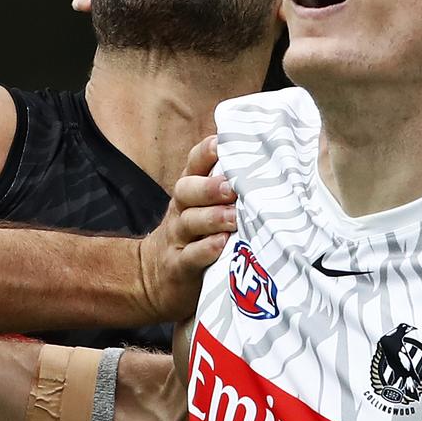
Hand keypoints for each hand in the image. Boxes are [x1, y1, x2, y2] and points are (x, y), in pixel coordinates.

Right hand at [138, 135, 236, 321]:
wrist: (153, 277)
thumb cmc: (194, 235)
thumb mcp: (202, 208)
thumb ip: (226, 189)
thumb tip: (268, 163)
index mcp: (190, 191)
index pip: (194, 164)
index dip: (206, 153)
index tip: (222, 143)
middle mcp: (180, 210)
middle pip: (187, 191)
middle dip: (209, 187)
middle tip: (231, 187)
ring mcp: (177, 238)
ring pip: (190, 222)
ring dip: (213, 217)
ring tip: (235, 216)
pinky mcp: (179, 267)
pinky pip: (190, 256)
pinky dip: (206, 249)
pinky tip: (222, 244)